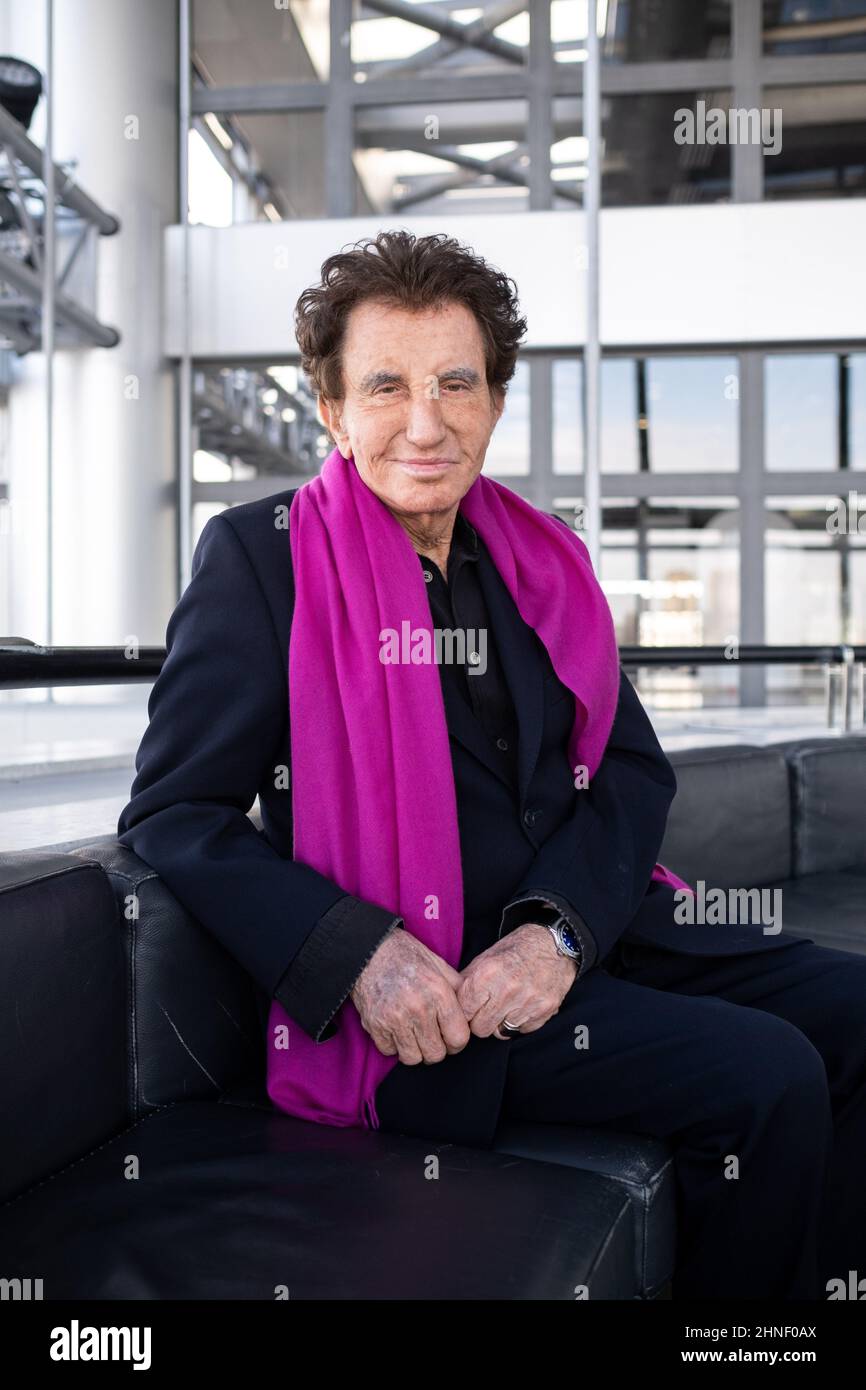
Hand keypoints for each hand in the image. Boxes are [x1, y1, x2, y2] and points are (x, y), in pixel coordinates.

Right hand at [350, 927, 470, 1065]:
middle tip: (432, 1037)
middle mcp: (418, 1009)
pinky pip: (389, 1051)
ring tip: (413, 1034)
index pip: (459, 1038)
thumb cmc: (406, 955)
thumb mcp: (439, 965)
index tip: (451, 1036)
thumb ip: (457, 989)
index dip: (457, 1041)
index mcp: (438, 993)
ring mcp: (395, 1019)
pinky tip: (395, 1029)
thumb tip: (470, 1011)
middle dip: (437, 1048)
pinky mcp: (375, 1025)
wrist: (368, 949)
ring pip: (413, 1058)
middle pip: (436, 1054)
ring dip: (415, 1050)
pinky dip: (393, 1044)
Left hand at [457, 923, 577, 1039]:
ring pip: (500, 1032)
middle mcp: (507, 990)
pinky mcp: (544, 1011)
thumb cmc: (516, 949)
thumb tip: (451, 1002)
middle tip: (487, 1008)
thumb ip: (468, 981)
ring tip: (506, 1005)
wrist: (554, 943)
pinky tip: (522, 1005)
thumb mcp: (485, 958)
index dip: (465, 1011)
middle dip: (481, 1020)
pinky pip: (522, 1031)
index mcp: (487, 974)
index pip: (463, 1012)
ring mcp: (528, 1002)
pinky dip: (520, 1022)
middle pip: (480, 1029)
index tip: (470, 1007)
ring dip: (500, 1022)